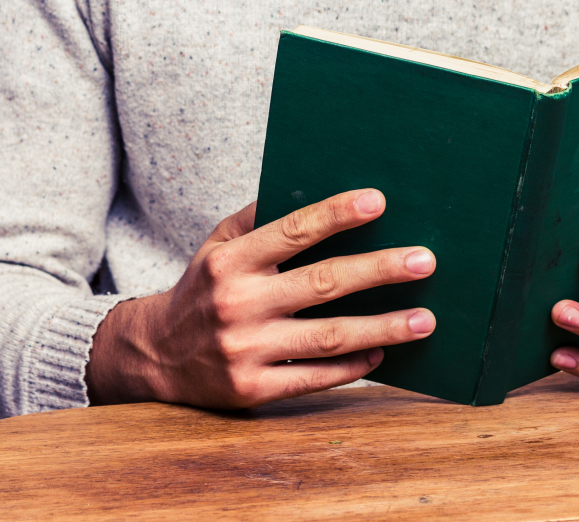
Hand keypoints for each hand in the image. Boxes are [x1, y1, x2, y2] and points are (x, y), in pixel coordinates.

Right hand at [85, 189, 436, 408]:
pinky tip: (384, 353)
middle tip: (424, 261)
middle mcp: (237, 304)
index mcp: (230, 262)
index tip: (378, 202)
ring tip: (424, 319)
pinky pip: (314, 378)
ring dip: (383, 327)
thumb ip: (257, 219)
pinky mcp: (252, 389)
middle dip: (378, 270)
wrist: (154, 356)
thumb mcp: (216, 246)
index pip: (291, 232)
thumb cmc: (203, 290)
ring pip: (329, 337)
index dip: (336, 215)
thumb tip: (311, 189)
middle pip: (322, 283)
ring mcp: (245, 350)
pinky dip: (353, 367)